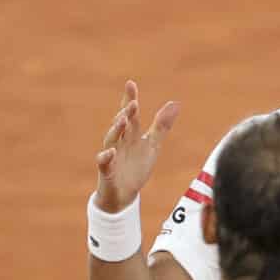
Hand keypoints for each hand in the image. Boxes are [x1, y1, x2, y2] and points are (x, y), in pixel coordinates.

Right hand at [93, 81, 180, 212]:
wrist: (125, 195)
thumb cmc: (136, 168)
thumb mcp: (152, 145)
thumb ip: (161, 125)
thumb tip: (175, 103)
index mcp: (130, 135)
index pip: (130, 114)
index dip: (130, 99)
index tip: (131, 84)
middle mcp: (119, 142)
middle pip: (121, 124)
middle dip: (126, 113)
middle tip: (133, 103)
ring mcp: (112, 156)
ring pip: (111, 140)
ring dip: (116, 129)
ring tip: (122, 119)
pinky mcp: (107, 171)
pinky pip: (104, 163)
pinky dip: (106, 157)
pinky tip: (111, 151)